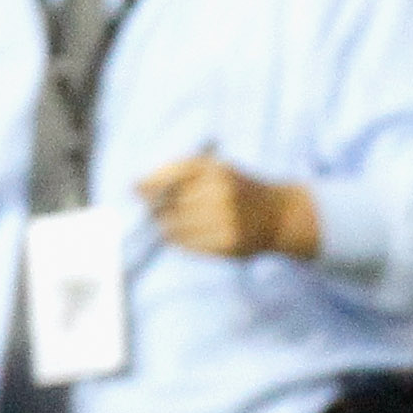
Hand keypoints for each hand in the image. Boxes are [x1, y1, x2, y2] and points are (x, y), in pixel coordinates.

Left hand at [138, 156, 320, 260]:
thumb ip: (177, 172)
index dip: (146, 185)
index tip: (135, 190)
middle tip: (158, 209)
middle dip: (155, 208)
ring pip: (174, 226)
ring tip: (173, 222)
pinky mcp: (227, 243)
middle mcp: (220, 193)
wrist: (279, 215)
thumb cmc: (238, 188)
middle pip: (167, 204)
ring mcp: (225, 220)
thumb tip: (134, 188)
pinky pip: (188, 245)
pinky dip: (179, 240)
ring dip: (165, 225)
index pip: (168, 177)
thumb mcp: (215, 168)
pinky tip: (184, 235)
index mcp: (215, 170)